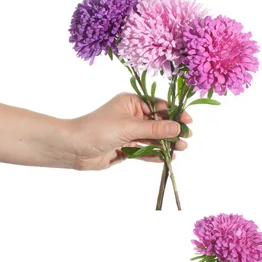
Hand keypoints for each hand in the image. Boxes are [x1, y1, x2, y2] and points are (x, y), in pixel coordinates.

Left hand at [68, 94, 192, 170]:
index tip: (188, 121)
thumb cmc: (98, 130)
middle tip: (186, 138)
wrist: (73, 149)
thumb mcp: (129, 127)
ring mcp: (129, 133)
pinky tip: (166, 158)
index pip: (159, 106)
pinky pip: (145, 150)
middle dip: (172, 131)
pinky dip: (155, 154)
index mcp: (131, 103)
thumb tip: (178, 128)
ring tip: (180, 150)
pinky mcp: (126, 148)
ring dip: (166, 144)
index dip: (175, 113)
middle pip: (158, 122)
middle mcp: (132, 116)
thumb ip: (155, 128)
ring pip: (153, 137)